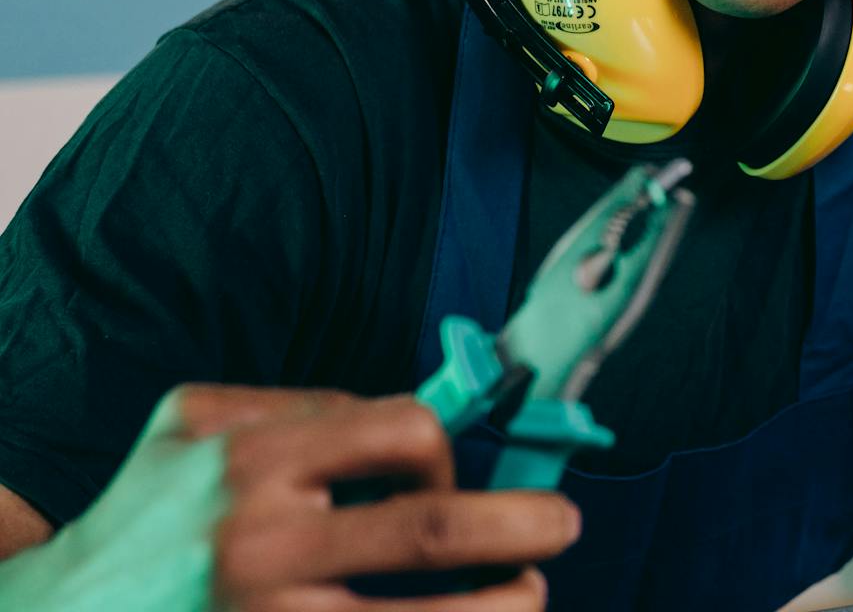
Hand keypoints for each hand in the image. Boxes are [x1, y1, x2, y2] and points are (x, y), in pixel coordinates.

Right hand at [0, 384, 579, 610]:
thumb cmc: (147, 511)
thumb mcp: (195, 425)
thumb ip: (296, 404)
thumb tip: (412, 409)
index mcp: (256, 461)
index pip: (406, 431)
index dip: (450, 453)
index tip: (450, 479)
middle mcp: (265, 544)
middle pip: (435, 531)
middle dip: (524, 524)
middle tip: (562, 525)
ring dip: (502, 606)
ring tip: (530, 595)